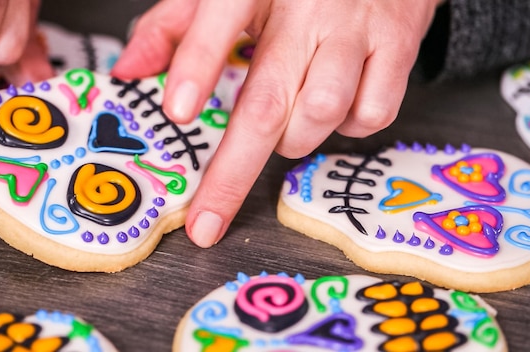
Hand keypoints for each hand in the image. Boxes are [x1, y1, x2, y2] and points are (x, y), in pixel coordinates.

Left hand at [112, 0, 440, 247]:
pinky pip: (372, 112)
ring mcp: (357, 29)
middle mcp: (308, 8)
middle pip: (267, 101)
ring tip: (286, 127)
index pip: (220, 22)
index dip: (196, 67)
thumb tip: (130, 70)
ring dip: (294, 141)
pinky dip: (348, 128)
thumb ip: (174, 24)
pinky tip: (336, 110)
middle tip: (206, 219)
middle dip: (232, 172)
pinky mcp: (398, 47)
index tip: (178, 111)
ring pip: (321, 112)